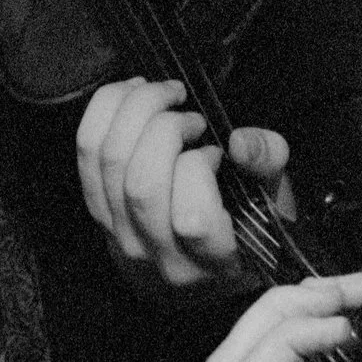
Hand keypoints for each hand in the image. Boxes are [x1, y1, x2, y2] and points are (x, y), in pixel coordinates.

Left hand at [77, 76, 293, 292]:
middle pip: (142, 183)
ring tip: (167, 96)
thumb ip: (270, 167)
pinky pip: (86, 153)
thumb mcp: (276, 202)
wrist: (198, 268)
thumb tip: (241, 141)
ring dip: (136, 110)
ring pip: (108, 162)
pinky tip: (134, 94)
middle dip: (166, 128)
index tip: (217, 154)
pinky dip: (106, 111)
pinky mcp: (97, 213)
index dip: (200, 170)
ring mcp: (120, 237)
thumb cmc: (246, 228)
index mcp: (212, 262)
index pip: (190, 219)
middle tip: (193, 117)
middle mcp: (158, 256)